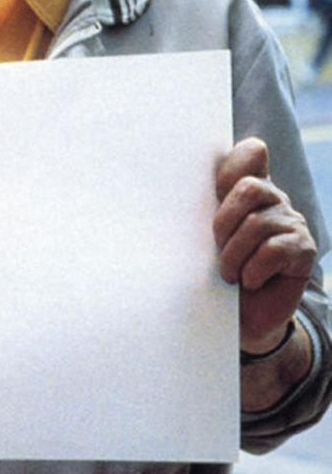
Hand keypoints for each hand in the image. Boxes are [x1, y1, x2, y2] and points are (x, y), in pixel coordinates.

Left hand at [214, 137, 315, 351]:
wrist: (240, 320)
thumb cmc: (216, 276)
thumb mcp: (202, 241)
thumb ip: (199, 213)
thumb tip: (170, 193)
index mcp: (247, 190)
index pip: (251, 153)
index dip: (232, 166)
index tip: (213, 193)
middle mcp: (273, 200)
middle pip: (248, 188)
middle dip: (223, 221)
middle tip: (216, 247)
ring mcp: (291, 223)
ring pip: (257, 224)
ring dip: (233, 255)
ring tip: (229, 274)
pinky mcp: (303, 250)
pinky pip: (274, 250)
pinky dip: (253, 270)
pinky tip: (250, 281)